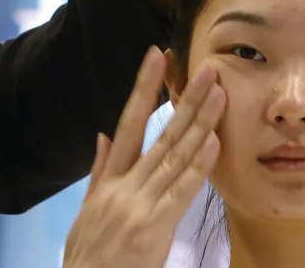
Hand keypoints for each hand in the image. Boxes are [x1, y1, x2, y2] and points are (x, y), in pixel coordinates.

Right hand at [63, 49, 225, 267]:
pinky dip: (198, 167)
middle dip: (185, 99)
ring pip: (175, 156)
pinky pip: (181, 192)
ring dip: (199, 122)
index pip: (129, 124)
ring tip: (218, 93)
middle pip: (161, 134)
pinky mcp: (153, 228)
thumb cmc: (88, 256)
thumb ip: (99, 172)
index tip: (156, 57)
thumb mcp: (86, 211)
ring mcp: (139, 205)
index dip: (143, 88)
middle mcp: (124, 186)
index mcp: (110, 181)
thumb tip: (103, 135)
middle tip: (206, 68)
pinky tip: (212, 142)